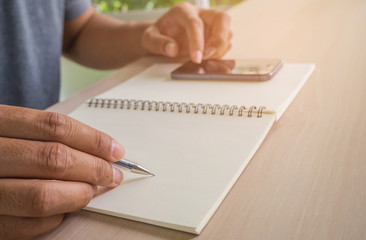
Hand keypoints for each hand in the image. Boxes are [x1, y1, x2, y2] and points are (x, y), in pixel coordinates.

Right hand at [0, 105, 124, 238]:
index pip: (54, 127)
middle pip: (53, 159)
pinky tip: (66, 207)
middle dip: (93, 168)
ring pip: (42, 196)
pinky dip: (57, 218)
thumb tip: (101, 151)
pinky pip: (28, 226)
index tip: (116, 150)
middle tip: (113, 173)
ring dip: (80, 194)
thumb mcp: (9, 129)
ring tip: (95, 189)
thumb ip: (46, 137)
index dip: (93, 139)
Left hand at [141, 2, 231, 62]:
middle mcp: (201, 14)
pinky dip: (220, 53)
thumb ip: (158, 43)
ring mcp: (210, 24)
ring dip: (219, 49)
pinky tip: (207, 58)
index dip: (197, 41)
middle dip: (219, 39)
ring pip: (227, 32)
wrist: (162, 37)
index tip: (196, 58)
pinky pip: (226, 43)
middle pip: (222, 18)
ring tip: (203, 58)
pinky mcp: (215, 35)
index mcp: (183, 11)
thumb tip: (172, 49)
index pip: (196, 23)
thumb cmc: (158, 35)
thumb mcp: (149, 39)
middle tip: (207, 56)